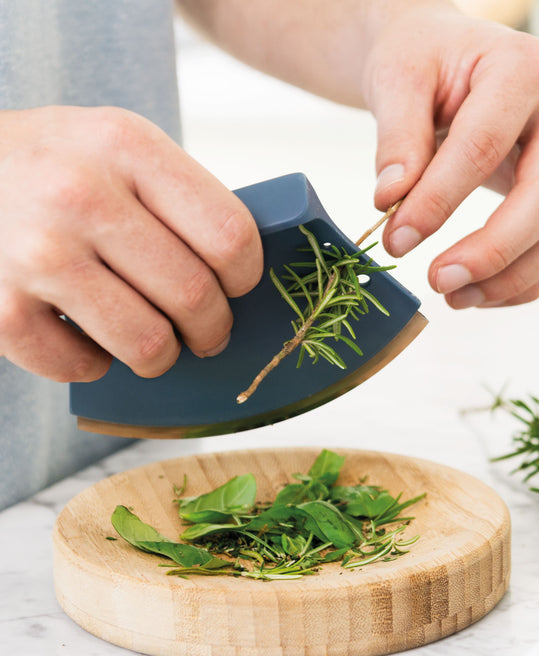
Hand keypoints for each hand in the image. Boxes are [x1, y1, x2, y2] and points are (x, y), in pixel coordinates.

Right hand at [0, 106, 261, 381]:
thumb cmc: (55, 166)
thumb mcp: (120, 147)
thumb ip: (179, 199)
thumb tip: (240, 277)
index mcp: (126, 147)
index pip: (229, 235)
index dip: (246, 277)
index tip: (235, 288)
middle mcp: (79, 195)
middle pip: (194, 296)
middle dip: (212, 329)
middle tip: (206, 333)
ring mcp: (35, 253)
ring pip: (147, 343)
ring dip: (161, 356)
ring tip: (153, 341)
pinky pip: (81, 369)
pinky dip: (94, 365)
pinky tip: (86, 337)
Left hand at [364, 3, 538, 307]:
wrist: (451, 61)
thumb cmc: (424, 62)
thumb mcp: (398, 78)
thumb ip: (397, 136)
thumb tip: (391, 200)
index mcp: (521, 68)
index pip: (483, 146)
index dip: (439, 201)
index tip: (397, 241)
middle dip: (493, 252)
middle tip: (438, 282)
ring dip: (511, 278)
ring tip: (453, 297)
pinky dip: (524, 282)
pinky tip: (477, 293)